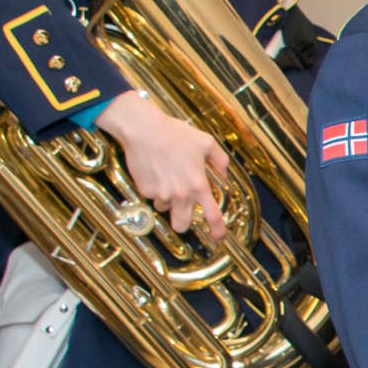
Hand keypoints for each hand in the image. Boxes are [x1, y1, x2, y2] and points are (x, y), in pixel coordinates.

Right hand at [97, 92, 228, 235]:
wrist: (144, 130)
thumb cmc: (175, 134)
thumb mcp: (206, 142)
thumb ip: (220, 160)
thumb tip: (223, 172)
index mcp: (198, 185)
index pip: (212, 215)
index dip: (217, 230)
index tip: (219, 237)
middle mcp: (180, 194)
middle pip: (181, 225)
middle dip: (183, 223)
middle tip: (184, 212)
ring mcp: (160, 194)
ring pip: (165, 208)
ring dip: (167, 199)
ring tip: (167, 176)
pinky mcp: (144, 190)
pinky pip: (151, 196)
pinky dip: (154, 188)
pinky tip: (155, 171)